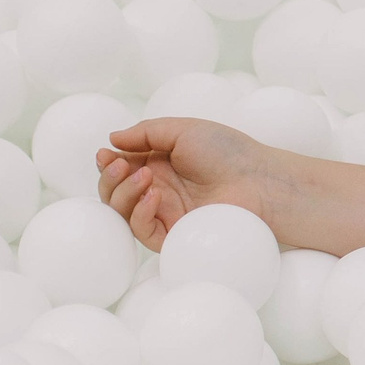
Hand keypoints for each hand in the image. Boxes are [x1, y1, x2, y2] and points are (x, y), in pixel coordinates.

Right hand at [95, 117, 281, 251]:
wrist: (259, 180)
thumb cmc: (228, 151)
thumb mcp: (183, 131)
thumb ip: (146, 132)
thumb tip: (111, 139)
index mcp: (159, 165)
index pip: (120, 168)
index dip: (108, 163)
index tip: (106, 154)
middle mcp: (158, 189)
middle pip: (113, 192)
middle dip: (109, 179)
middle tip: (121, 166)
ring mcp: (165, 213)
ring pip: (122, 212)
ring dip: (122, 193)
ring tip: (144, 176)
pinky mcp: (175, 233)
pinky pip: (143, 231)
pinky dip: (139, 214)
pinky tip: (153, 196)